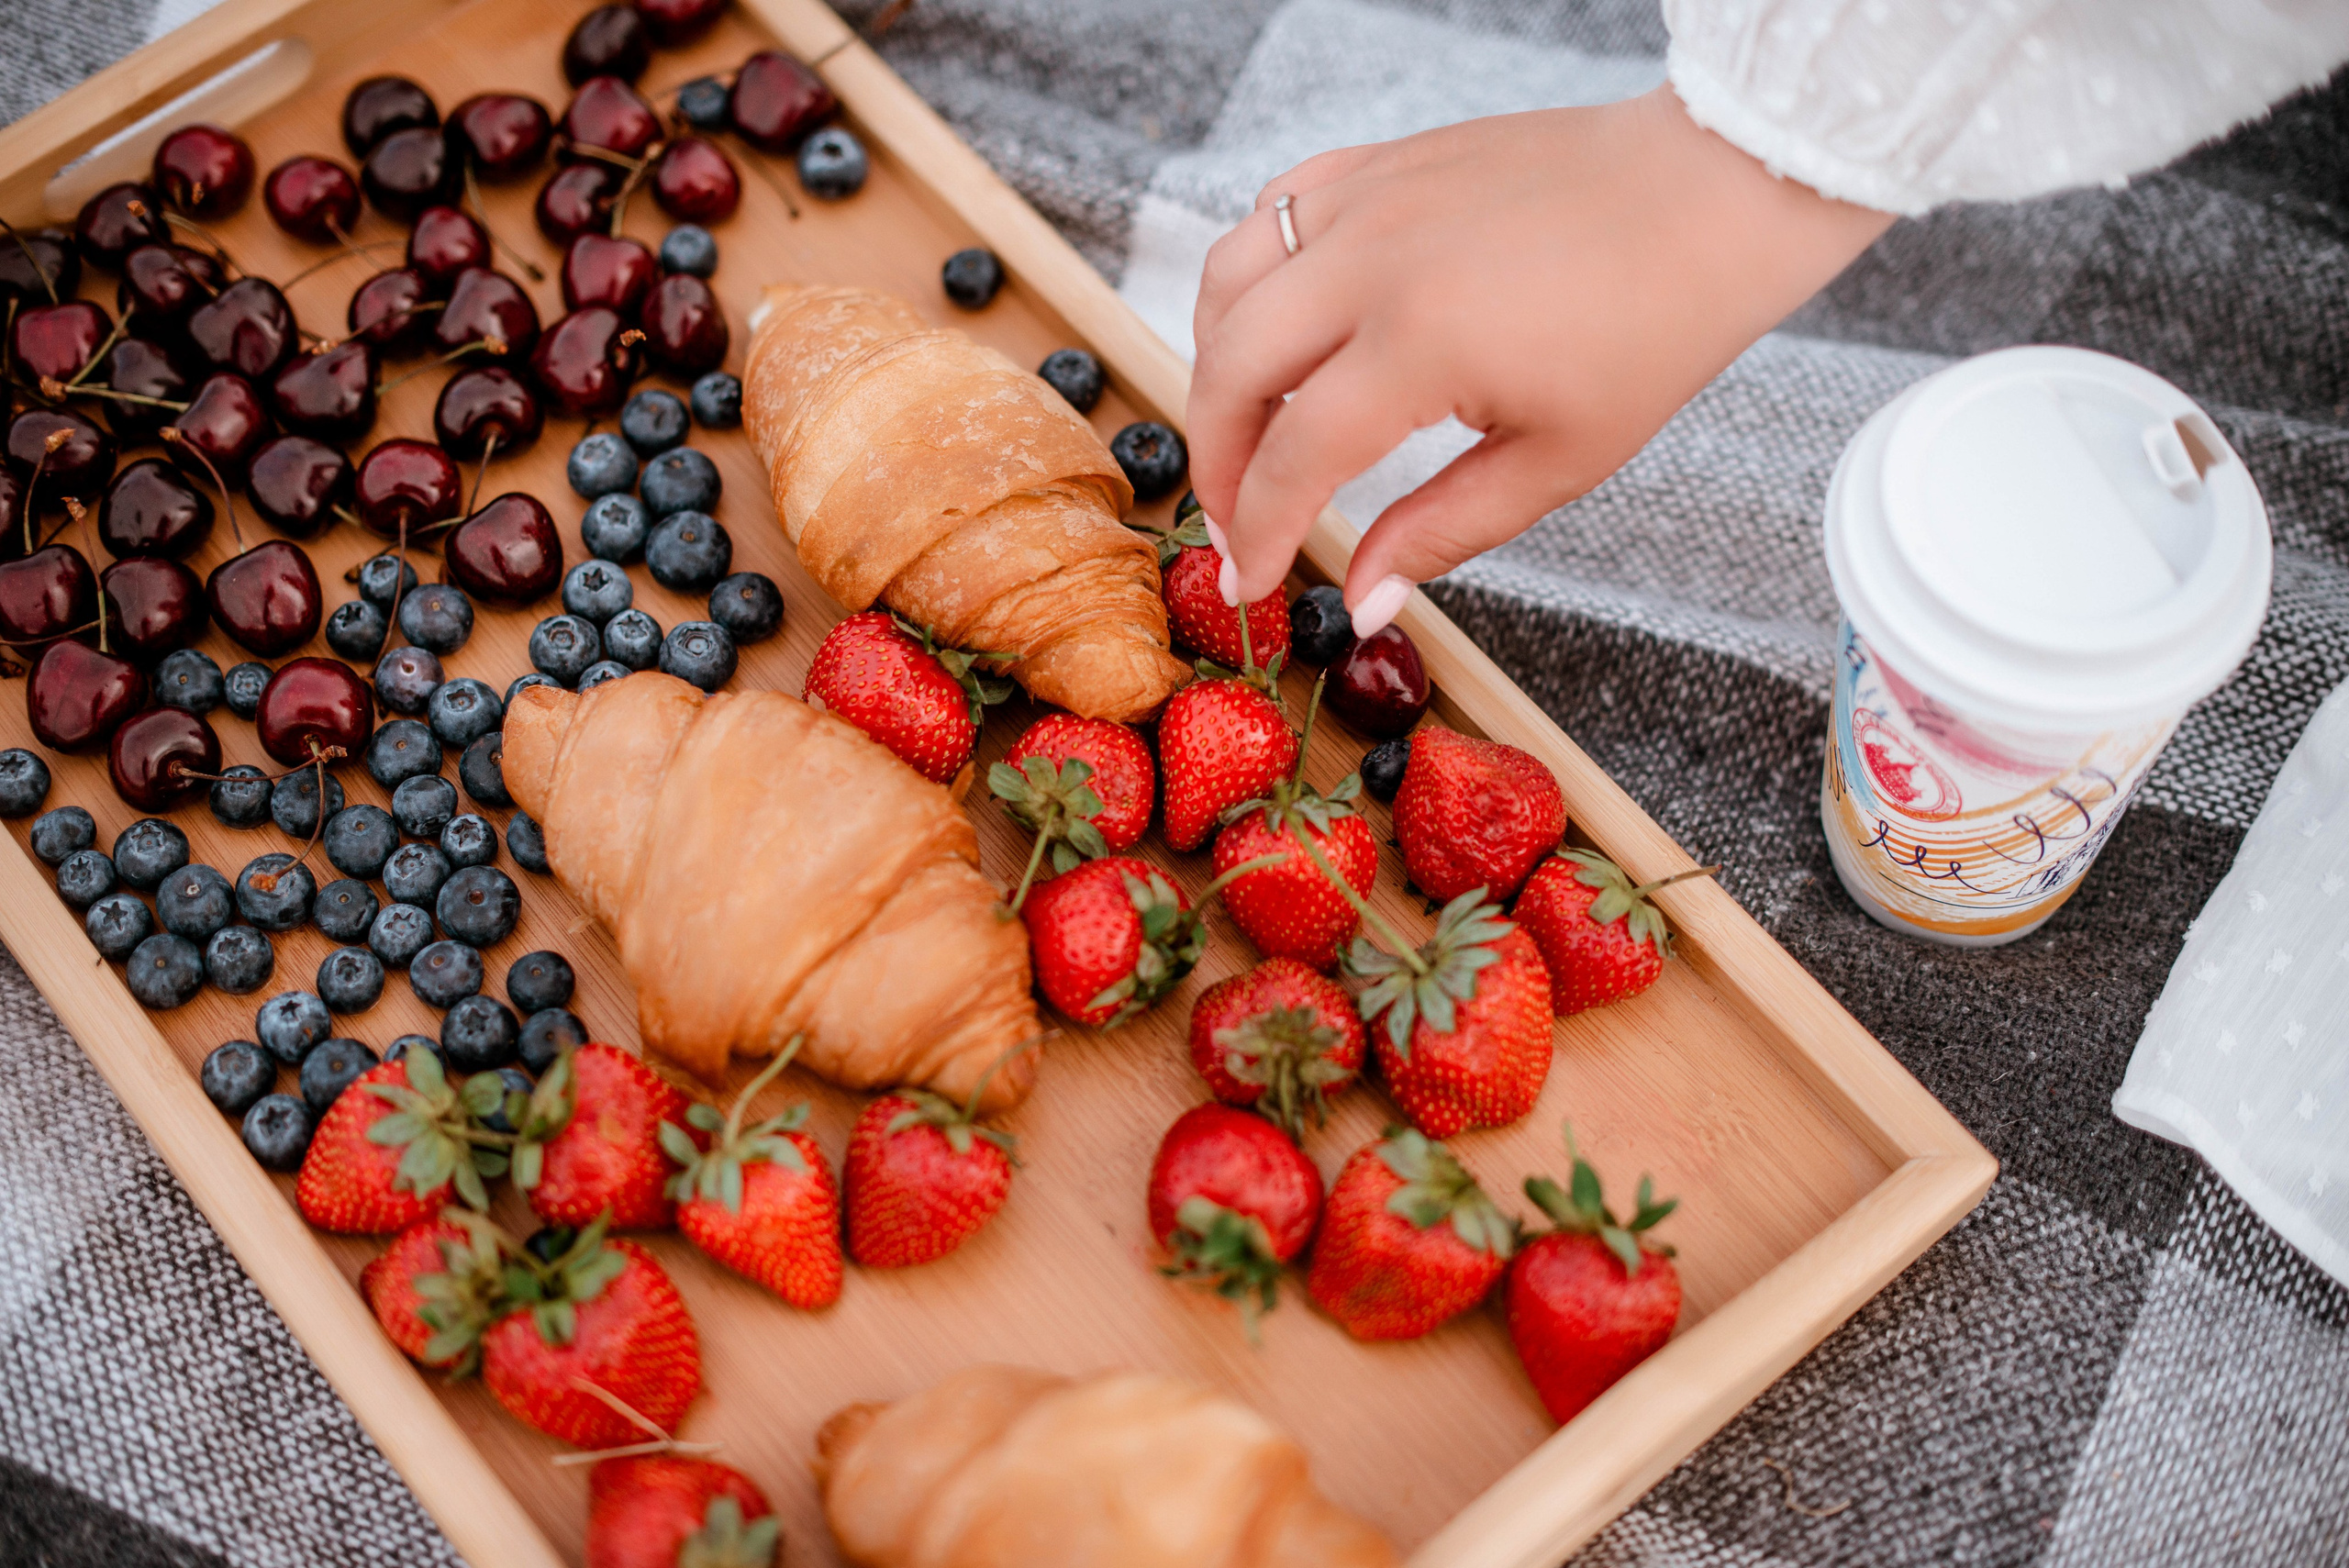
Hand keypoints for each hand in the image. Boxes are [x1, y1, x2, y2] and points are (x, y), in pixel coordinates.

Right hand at [1186, 86, 1893, 631]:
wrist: (1710, 195)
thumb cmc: (1654, 327)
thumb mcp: (1559, 462)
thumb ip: (1441, 533)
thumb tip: (1361, 602)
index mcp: (1421, 342)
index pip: (1295, 458)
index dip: (1258, 531)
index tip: (1248, 580)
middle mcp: (1373, 260)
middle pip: (1231, 369)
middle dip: (1215, 461)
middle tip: (1234, 516)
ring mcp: (1370, 197)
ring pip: (1227, 281)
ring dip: (1216, 364)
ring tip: (1245, 427)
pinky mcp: (1381, 161)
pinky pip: (1271, 211)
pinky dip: (1251, 274)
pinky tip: (1278, 324)